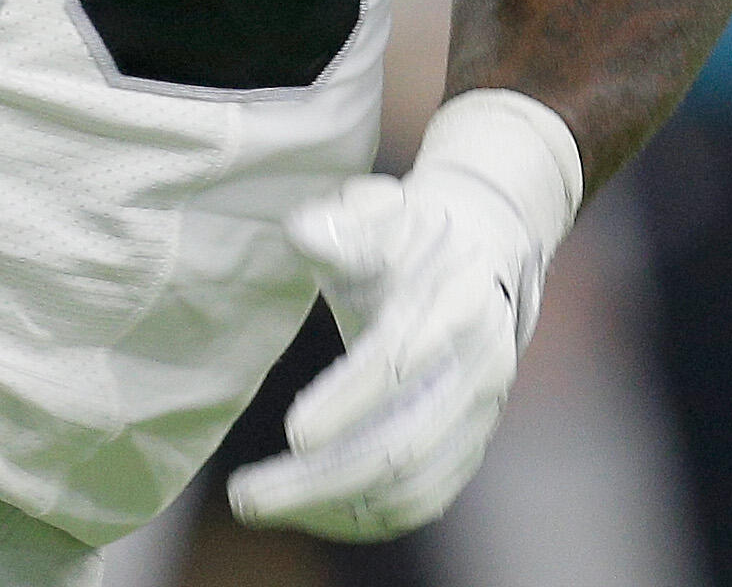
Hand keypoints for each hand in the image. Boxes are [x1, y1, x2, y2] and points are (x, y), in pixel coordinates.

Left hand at [228, 90, 584, 540]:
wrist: (486, 251)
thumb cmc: (411, 235)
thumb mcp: (381, 212)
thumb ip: (341, 224)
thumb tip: (304, 232)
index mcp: (457, 304)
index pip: (401, 362)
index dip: (349, 401)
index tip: (292, 432)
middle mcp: (480, 368)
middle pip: (404, 444)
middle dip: (321, 478)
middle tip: (244, 495)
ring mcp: (480, 415)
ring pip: (410, 487)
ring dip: (331, 506)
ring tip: (258, 503)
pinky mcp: (470, 445)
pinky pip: (420, 502)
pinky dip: (361, 518)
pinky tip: (304, 509)